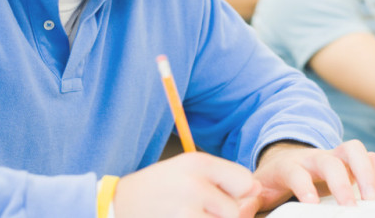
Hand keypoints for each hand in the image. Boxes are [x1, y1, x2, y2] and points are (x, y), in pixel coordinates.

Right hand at [114, 152, 259, 217]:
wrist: (117, 205)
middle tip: (198, 211)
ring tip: (188, 216)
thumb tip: (257, 192)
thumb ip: (223, 180)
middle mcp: (193, 184)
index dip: (238, 194)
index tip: (223, 196)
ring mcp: (185, 210)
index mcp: (198, 162)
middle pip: (236, 211)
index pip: (246, 182)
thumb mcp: (188, 172)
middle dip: (222, 216)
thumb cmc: (156, 189)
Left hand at [242, 139, 374, 214]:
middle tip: (351, 206)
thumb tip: (239, 211)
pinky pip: (366, 156)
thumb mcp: (257, 189)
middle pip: (329, 161)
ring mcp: (332, 156)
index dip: (304, 186)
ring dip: (366, 171)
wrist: (283, 159)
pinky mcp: (347, 160)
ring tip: (371, 197)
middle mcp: (313, 158)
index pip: (296, 173)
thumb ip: (248, 200)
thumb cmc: (273, 179)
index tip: (311, 203)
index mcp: (289, 166)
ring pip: (353, 150)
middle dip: (342, 182)